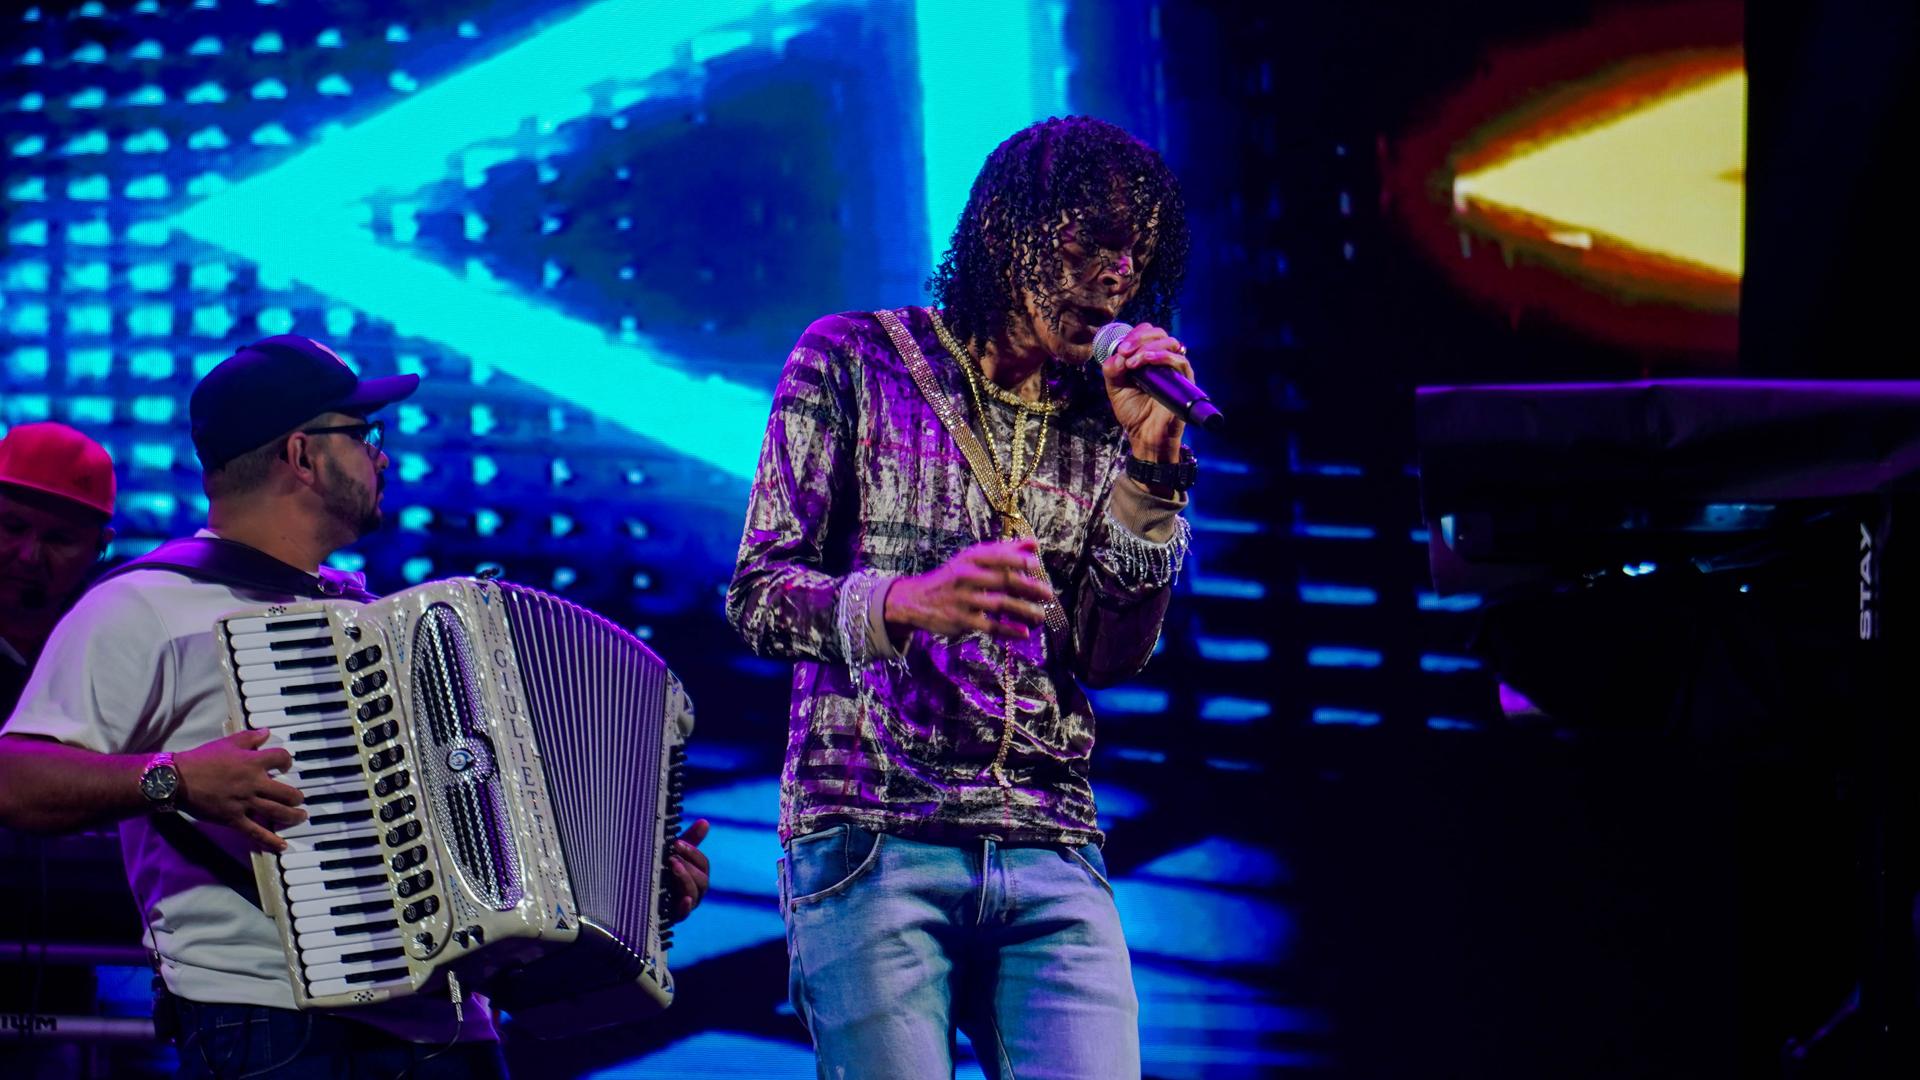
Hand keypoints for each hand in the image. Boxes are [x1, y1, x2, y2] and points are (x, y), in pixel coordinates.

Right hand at [174, 729, 304, 851]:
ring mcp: (245, 803)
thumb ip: (250, 738)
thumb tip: (266, 732)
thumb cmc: (201, 759)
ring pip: (277, 812)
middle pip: (287, 792)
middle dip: (297, 797)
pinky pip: (256, 832)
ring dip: (293, 816)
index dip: (287, 761)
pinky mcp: (233, 819)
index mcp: (253, 762)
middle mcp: (253, 783)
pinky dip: (271, 840)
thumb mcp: (227, 742)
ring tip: (300, 817)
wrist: (177, 780)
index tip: (286, 766)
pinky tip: (282, 846)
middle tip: (299, 799)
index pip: (282, 758)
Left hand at [666, 818, 710, 921]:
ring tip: (673, 867)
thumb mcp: (673, 855)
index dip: (693, 853)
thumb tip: (705, 821)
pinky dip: (685, 906)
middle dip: (689, 866)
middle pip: (703, 880)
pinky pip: (684, 914)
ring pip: (695, 894)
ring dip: (686, 879)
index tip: (677, 843)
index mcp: (696, 877)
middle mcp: (694, 892)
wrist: (635, 896)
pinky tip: (684, 900)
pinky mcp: (673, 917)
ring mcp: (685, 906)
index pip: (703, 865)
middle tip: (672, 857)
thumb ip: (689, 840)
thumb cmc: (659, 872)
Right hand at [884, 538, 1053, 640]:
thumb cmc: (953, 577)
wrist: (917, 600)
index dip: (1019, 560)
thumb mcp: (972, 559)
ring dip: (1024, 610)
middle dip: (1029, 587)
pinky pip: (990, 626)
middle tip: (1048, 594)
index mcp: (971, 558)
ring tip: (1041, 616)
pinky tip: (1024, 632)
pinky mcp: (961, 620)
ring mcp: (963, 599)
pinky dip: (1008, 630)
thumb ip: (1004, 550)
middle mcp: (966, 576)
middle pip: (1004, 580)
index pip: (999, 556)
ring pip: (1000, 604)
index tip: (1037, 565)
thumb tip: (1034, 543)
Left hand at [1098, 322, 1191, 460]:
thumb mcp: (1115, 388)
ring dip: (1148, 348)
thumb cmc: (1134, 413)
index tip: (1120, 348)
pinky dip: (1162, 356)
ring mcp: (1176, 370)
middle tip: (1124, 352)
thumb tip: (1117, 356)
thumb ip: (1112, 370)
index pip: (1147, 333)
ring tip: (1132, 362)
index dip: (1134, 335)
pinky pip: (1180, 361)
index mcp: (1149, 358)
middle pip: (1159, 333)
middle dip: (1139, 338)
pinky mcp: (1184, 381)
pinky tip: (1147, 361)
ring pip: (1170, 342)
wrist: (1145, 436)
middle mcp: (1164, 360)